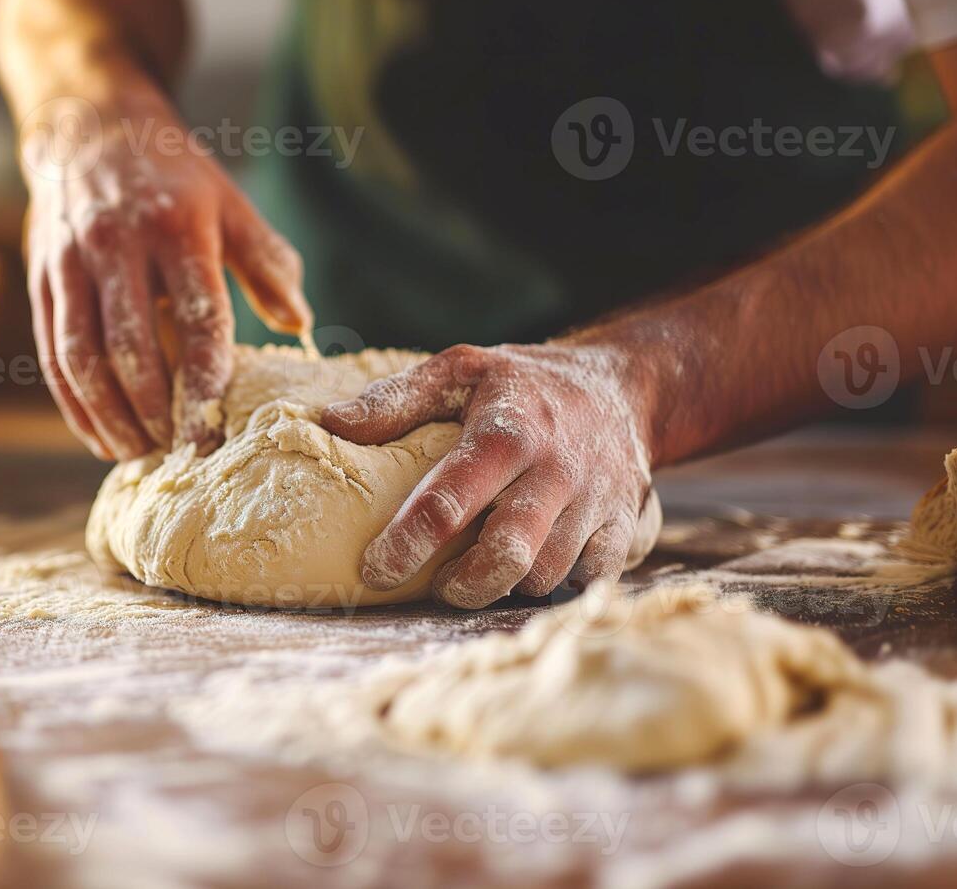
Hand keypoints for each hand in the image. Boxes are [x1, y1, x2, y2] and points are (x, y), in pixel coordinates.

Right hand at [21, 94, 310, 458]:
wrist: (90, 128)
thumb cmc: (175, 179)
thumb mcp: (230, 206)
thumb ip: (267, 263)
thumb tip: (299, 324)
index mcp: (175, 228)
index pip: (194, 317)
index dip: (203, 381)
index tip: (212, 434)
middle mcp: (116, 245)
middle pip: (130, 346)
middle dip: (154, 410)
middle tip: (177, 453)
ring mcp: (70, 263)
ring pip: (81, 357)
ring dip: (109, 415)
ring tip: (138, 453)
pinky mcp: (42, 278)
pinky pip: (51, 353)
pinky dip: (73, 403)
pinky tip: (98, 435)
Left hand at [321, 343, 657, 608]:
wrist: (621, 385)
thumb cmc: (522, 384)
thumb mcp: (458, 369)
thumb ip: (395, 399)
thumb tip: (331, 424)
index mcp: (506, 432)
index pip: (450, 498)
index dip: (408, 543)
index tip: (375, 569)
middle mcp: (554, 470)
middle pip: (508, 553)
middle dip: (464, 586)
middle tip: (437, 587)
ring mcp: (594, 501)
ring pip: (547, 573)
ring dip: (506, 586)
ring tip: (478, 574)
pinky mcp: (624, 524)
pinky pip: (591, 578)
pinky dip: (559, 586)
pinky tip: (530, 571)